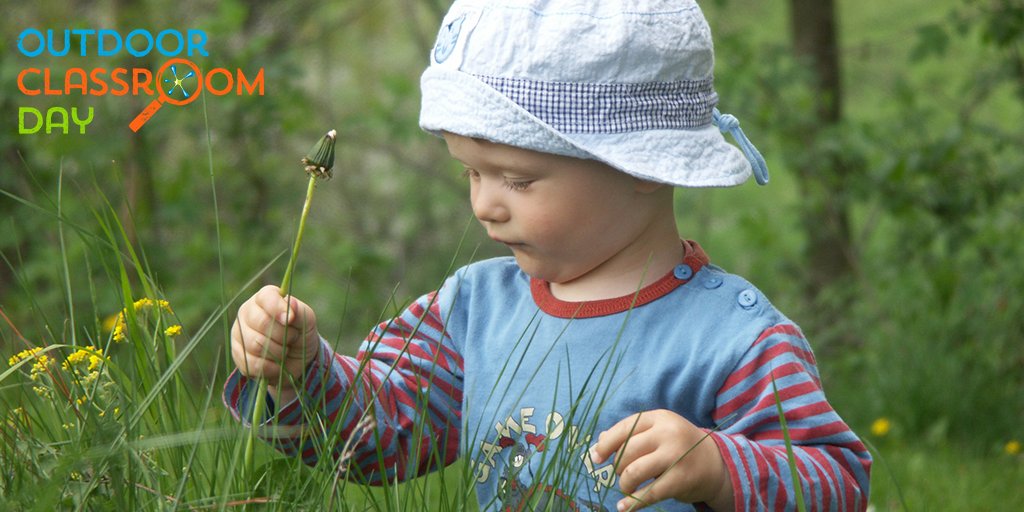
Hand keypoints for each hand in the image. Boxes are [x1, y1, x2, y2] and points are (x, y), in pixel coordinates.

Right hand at [231, 285, 320, 400]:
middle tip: (292, 339)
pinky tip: (277, 364)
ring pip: (256, 344)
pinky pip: (253, 363)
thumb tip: (291, 304)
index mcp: (264, 298)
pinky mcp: (237, 354)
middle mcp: (247, 312)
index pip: (266, 298)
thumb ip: (299, 311)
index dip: (278, 309)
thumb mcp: (307, 321)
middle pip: (262, 323)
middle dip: (284, 336)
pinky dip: (271, 367)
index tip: (290, 320)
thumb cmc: (301, 333)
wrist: (296, 359)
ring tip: (285, 351)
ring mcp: (238, 333)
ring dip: (278, 352)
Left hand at [589, 409, 733, 510]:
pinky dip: (632, 503)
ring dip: (624, 484)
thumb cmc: (679, 446)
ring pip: (634, 471)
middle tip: (621, 474)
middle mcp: (667, 433)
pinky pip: (649, 493)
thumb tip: (599, 443)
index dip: (607, 444)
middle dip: (617, 467)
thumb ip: (632, 434)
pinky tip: (624, 507)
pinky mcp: (681, 479)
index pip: (625, 428)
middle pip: (627, 451)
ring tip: (626, 488)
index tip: (596, 458)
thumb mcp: (659, 432)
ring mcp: (675, 456)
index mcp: (659, 418)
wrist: (716, 463)